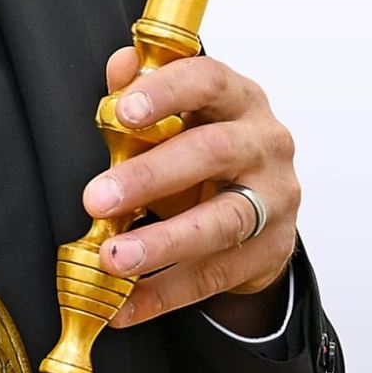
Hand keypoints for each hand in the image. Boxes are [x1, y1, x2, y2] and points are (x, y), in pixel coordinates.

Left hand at [83, 46, 298, 330]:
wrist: (260, 206)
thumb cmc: (204, 149)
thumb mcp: (178, 118)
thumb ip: (144, 92)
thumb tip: (120, 67)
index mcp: (238, 99)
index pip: (209, 81)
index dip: (167, 92)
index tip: (124, 112)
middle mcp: (265, 144)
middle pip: (213, 154)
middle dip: (150, 176)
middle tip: (96, 198)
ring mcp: (275, 200)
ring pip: (221, 222)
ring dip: (161, 243)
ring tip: (113, 259)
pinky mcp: (270, 252)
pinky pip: (213, 276)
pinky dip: (163, 293)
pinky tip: (124, 305)